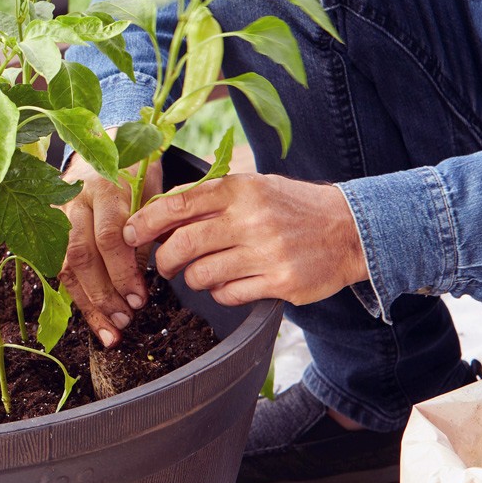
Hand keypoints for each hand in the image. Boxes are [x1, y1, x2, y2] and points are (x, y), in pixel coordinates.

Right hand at [59, 153, 162, 346]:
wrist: (101, 147)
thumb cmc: (133, 174)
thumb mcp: (149, 195)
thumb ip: (144, 236)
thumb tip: (139, 285)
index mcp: (104, 187)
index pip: (109, 236)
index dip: (123, 271)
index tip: (139, 298)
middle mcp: (74, 202)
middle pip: (81, 255)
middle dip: (104, 293)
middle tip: (126, 319)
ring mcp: (56, 216)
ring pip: (65, 267)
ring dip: (89, 304)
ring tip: (112, 331)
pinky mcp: (48, 231)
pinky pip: (60, 271)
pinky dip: (79, 299)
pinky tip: (96, 321)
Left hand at [122, 173, 368, 306]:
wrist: (351, 229)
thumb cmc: (293, 207)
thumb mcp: (255, 187)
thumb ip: (212, 196)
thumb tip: (159, 212)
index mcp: (241, 189)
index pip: (178, 204)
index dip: (145, 222)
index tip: (130, 234)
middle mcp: (251, 218)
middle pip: (182, 244)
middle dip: (162, 259)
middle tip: (161, 265)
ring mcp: (266, 252)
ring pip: (201, 274)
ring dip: (192, 279)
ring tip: (201, 274)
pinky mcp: (280, 282)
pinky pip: (228, 295)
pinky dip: (220, 294)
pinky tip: (230, 284)